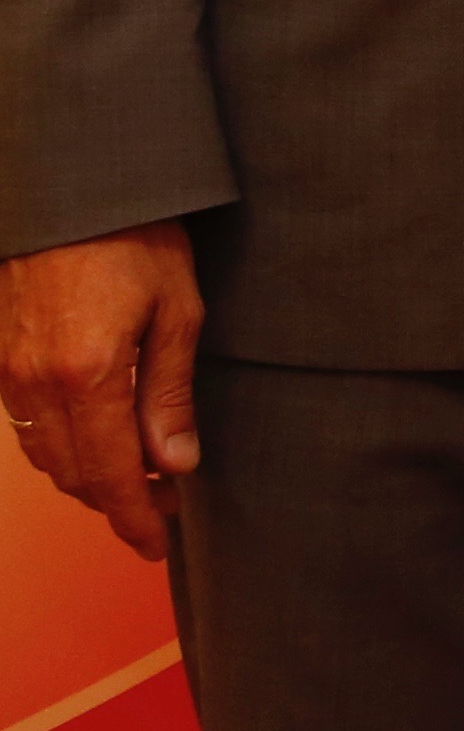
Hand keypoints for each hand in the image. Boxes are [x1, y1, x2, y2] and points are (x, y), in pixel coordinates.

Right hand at [0, 222, 204, 561]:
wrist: (72, 186)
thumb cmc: (137, 236)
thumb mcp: (177, 310)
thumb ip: (171, 394)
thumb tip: (175, 466)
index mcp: (89, 376)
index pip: (112, 476)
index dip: (136, 518)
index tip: (159, 544)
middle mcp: (37, 383)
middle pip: (75, 475)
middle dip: (119, 501)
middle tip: (167, 505)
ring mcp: (11, 371)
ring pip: (47, 456)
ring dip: (91, 476)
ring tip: (142, 475)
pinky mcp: (1, 356)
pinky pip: (29, 426)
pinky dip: (64, 446)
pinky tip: (99, 439)